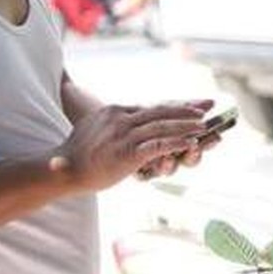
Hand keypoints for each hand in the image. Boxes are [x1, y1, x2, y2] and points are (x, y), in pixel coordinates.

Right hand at [50, 100, 210, 190]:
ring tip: (204, 124)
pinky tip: (191, 142)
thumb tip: (131, 118)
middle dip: (187, 109)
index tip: (194, 104)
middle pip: (161, 111)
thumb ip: (116, 122)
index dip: (175, 105)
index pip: (152, 106)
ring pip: (163, 127)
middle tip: (209, 105)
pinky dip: (177, 143)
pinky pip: (158, 145)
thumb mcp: (97, 128)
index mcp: (116, 110)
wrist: (63, 170)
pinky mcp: (127, 153)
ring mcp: (124, 135)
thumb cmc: (79, 153)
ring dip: (186, 125)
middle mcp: (122, 118)